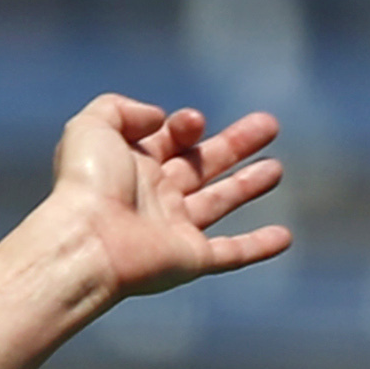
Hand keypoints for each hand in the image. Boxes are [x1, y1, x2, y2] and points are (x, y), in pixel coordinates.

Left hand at [52, 95, 292, 303]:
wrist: (84, 242)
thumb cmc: (85, 184)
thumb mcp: (91, 127)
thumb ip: (119, 108)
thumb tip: (160, 118)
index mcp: (130, 167)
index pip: (169, 141)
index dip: (185, 127)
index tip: (191, 123)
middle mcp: (152, 197)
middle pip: (200, 165)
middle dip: (235, 144)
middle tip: (269, 124)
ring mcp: (172, 230)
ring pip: (217, 203)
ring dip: (247, 185)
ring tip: (276, 169)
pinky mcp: (190, 260)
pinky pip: (230, 255)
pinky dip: (257, 247)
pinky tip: (284, 237)